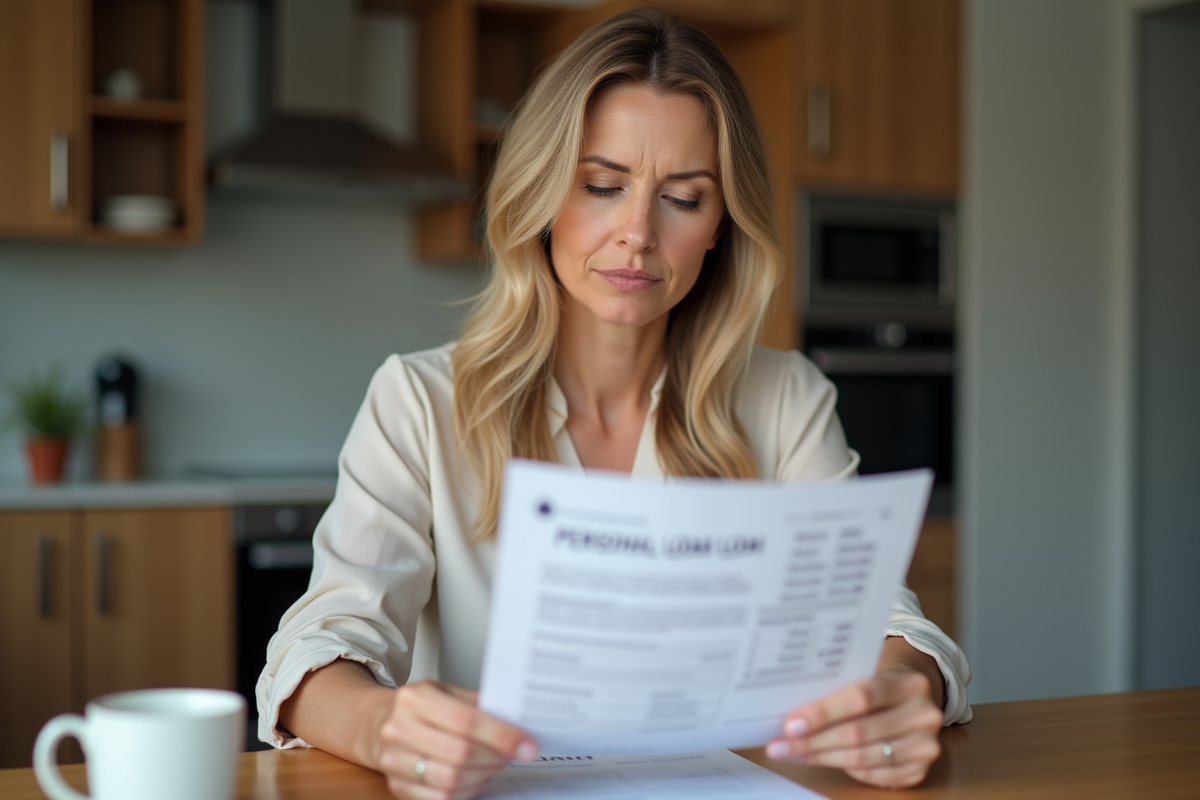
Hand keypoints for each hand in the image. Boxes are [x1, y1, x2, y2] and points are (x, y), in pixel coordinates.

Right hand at [375, 680, 538, 799]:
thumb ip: (476, 703)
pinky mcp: (397, 785)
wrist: (379, 723)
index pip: (466, 720)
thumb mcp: (445, 690)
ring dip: (483, 775)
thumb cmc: (419, 707)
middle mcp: (399, 729)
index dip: (501, 735)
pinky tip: (476, 777)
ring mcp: (394, 760)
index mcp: (415, 698)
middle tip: (514, 754)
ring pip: (451, 779)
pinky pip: (440, 798)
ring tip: (495, 764)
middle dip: (496, 757)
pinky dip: (467, 791)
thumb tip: (516, 720)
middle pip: (460, 753)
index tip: (526, 744)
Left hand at [765, 669, 943, 788]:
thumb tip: (794, 715)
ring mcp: (924, 746)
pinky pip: (872, 775)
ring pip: (862, 758)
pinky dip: (844, 768)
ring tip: (793, 753)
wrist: (919, 697)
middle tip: (781, 746)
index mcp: (909, 683)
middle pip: (858, 733)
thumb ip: (840, 689)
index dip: (824, 713)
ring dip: (821, 757)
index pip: (861, 698)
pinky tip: (823, 759)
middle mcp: (923, 715)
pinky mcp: (919, 770)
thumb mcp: (869, 674)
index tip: (791, 724)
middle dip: (813, 741)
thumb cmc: (882, 684)